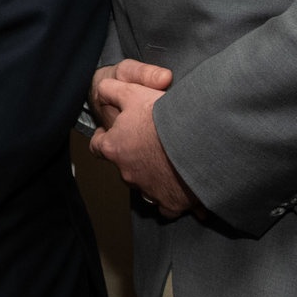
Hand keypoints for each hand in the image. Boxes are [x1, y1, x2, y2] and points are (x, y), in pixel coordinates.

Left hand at [90, 63, 195, 215]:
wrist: (198, 141)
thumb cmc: (163, 118)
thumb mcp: (133, 93)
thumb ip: (112, 90)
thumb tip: (103, 90)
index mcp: (115, 147)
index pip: (98, 146)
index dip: (105, 137)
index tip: (112, 133)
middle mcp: (127, 172)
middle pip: (124, 165)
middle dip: (134, 156)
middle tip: (151, 143)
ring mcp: (149, 190)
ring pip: (146, 186)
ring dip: (154, 176)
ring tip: (170, 162)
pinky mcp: (171, 203)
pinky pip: (167, 205)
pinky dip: (173, 198)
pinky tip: (183, 188)